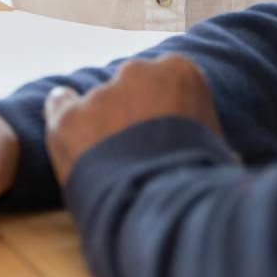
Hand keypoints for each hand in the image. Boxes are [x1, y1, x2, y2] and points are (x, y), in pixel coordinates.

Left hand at [44, 55, 222, 185]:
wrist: (164, 205)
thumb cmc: (201, 179)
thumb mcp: (217, 148)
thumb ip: (199, 132)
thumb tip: (213, 153)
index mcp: (180, 71)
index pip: (165, 80)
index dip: (162, 109)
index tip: (161, 134)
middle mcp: (138, 71)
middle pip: (129, 87)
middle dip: (130, 112)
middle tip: (136, 152)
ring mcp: (100, 94)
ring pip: (96, 104)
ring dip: (101, 127)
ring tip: (111, 167)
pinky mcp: (68, 119)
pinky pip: (59, 107)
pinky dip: (65, 125)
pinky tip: (73, 145)